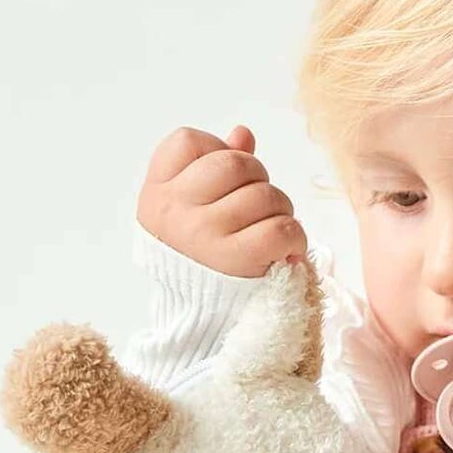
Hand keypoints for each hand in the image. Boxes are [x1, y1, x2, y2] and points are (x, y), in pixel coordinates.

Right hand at [136, 124, 308, 277]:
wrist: (197, 319)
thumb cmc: (198, 256)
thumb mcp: (190, 209)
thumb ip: (214, 166)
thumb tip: (243, 134)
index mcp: (158, 193)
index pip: (187, 141)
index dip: (215, 149)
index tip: (223, 179)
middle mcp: (176, 211)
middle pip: (234, 163)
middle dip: (258, 177)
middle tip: (260, 203)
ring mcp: (204, 235)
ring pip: (263, 194)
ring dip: (281, 208)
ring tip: (273, 226)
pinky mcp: (235, 261)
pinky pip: (280, 229)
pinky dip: (294, 235)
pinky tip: (288, 247)